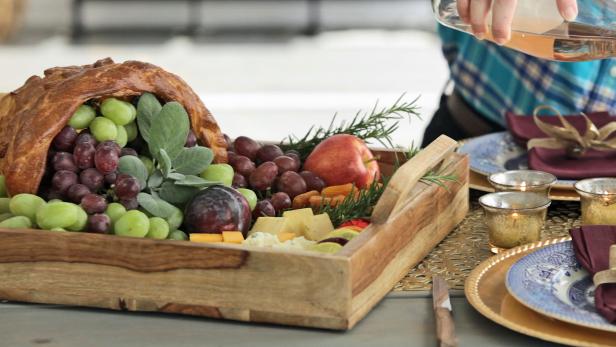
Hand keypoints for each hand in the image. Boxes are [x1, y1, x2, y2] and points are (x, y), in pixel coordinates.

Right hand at [457, 0, 577, 43]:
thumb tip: (570, 16)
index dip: (501, 23)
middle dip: (479, 22)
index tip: (502, 39)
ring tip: (470, 27)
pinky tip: (463, 12)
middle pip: (482, 1)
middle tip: (482, 36)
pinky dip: (461, 2)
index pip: (505, 3)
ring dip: (466, 12)